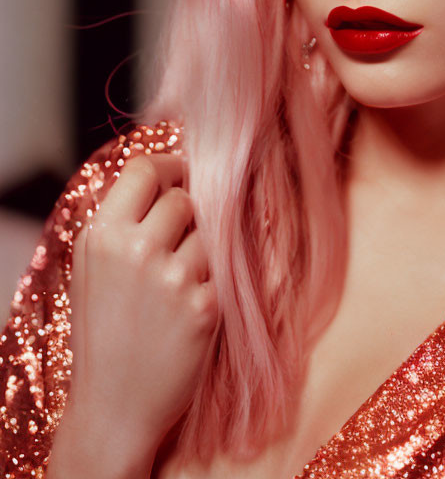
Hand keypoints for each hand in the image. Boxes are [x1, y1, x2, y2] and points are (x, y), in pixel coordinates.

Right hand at [59, 153, 217, 469]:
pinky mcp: (205, 304)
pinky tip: (189, 311)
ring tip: (177, 287)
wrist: (114, 403)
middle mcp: (136, 249)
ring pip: (210, 234)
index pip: (144, 170)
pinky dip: (212, 286)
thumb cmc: (105, 332)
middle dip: (189, 216)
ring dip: (203, 253)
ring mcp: (173, 277)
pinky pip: (223, 272)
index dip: (169, 167)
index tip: (183, 175)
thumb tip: (171, 177)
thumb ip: (124, 223)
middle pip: (185, 199)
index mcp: (101, 235)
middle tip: (179, 245)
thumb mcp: (94, 269)